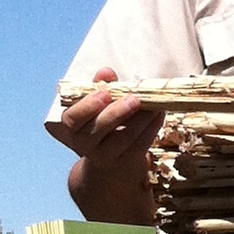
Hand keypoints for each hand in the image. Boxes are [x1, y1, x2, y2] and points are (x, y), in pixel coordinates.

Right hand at [47, 69, 163, 222]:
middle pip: (99, 128)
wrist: (108, 161)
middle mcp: (85, 144)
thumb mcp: (97, 105)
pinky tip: (160, 114)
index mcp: (73, 127)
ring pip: (123, 138)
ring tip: (154, 104)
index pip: (73, 118)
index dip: (88, 106)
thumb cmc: (101, 123)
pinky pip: (140, 145)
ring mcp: (106, 156)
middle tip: (135, 98)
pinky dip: (152, 128)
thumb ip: (101, 86)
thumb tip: (106, 72)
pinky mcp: (126, 162)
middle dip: (117, 112)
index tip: (104, 92)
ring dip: (141, 119)